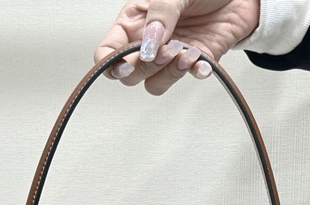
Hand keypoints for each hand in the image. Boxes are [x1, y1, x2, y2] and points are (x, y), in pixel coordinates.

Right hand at [95, 1, 260, 94]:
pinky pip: (187, 79)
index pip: (108, 51)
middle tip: (168, 48)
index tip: (124, 64)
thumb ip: (160, 15)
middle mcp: (149, 42)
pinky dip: (195, 72)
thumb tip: (149, 45)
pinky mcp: (194, 62)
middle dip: (147, 67)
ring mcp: (170, 55)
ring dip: (170, 74)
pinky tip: (202, 60)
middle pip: (131, 75)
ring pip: (155, 84)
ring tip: (187, 52)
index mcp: (135, 21)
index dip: (109, 63)